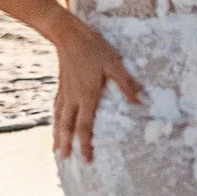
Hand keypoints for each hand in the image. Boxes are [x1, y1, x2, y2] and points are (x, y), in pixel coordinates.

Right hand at [51, 17, 143, 161]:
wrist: (68, 34)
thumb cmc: (94, 48)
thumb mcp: (114, 64)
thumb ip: (127, 84)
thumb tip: (142, 102)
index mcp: (87, 97)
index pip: (84, 127)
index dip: (85, 145)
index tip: (86, 160)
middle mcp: (73, 98)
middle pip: (67, 128)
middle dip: (66, 145)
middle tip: (66, 161)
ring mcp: (65, 92)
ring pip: (59, 119)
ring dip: (57, 136)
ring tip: (56, 150)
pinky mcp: (61, 85)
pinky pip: (57, 108)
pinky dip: (55, 119)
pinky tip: (55, 122)